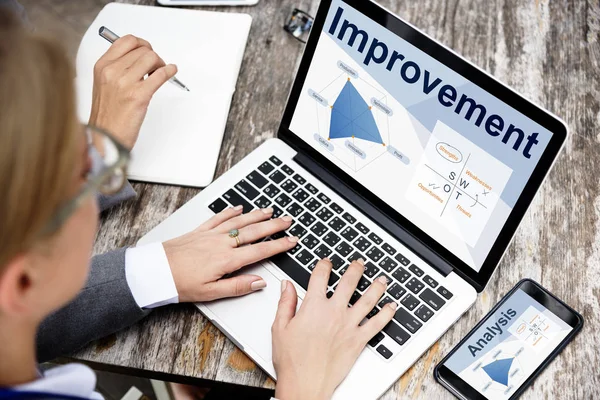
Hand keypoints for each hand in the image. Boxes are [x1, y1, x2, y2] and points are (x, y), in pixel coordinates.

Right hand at [89, 35, 176, 148]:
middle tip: (156, 67)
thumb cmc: (107, 115)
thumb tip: (138, 58)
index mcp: (102, 66)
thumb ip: (117, 69)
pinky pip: (160, 75)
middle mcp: (112, 72)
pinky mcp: (138, 96)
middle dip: (154, 56)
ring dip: (161, 64)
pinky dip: (170, 72)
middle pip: (142, 49)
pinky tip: (171, 72)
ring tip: (160, 73)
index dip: (142, 44)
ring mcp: (125, 83)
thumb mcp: (104, 85)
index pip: (126, 41)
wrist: (105, 136)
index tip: (148, 51)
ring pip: (152, 58)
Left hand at [163, 206, 297, 302]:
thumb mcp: (211, 293)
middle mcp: (221, 244)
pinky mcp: (199, 231)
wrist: (155, 270)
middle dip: (273, 225)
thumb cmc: (180, 283)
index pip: (260, 251)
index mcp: (227, 260)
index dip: (278, 245)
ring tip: (270, 211)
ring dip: (256, 215)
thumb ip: (237, 287)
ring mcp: (210, 235)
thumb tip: (259, 283)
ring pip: (238, 221)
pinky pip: (219, 218)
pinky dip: (231, 212)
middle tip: (288, 220)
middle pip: (253, 231)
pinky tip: (239, 208)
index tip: (292, 241)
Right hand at [272, 259, 396, 399]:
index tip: (327, 262)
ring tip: (382, 279)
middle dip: (355, 269)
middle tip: (359, 263)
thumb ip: (285, 303)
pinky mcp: (358, 340)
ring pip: (368, 300)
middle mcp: (334, 312)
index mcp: (313, 306)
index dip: (324, 265)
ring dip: (376, 287)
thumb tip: (286, 285)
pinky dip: (387, 314)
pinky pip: (377, 324)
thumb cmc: (292, 360)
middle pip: (349, 282)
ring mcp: (348, 325)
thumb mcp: (280, 327)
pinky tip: (392, 307)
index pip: (320, 276)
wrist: (305, 383)